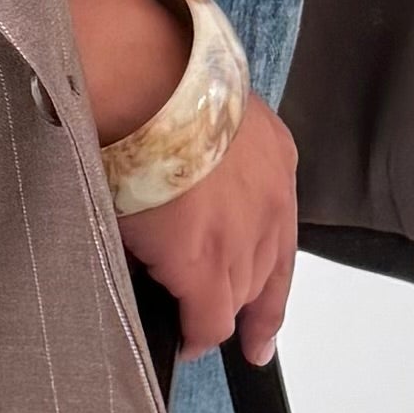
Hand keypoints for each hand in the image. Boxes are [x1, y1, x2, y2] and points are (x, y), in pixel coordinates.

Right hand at [60, 0, 297, 365]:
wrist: (132, 74)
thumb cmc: (146, 69)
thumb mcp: (197, 103)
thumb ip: (204, 140)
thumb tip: (174, 161)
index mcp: (272, 155)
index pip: (281, 230)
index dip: (272, 276)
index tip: (266, 318)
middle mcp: (271, 199)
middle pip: (263, 268)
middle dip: (242, 295)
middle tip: (216, 321)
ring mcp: (241, 234)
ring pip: (238, 293)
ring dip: (214, 308)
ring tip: (188, 325)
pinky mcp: (204, 262)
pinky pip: (206, 319)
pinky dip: (196, 335)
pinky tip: (183, 343)